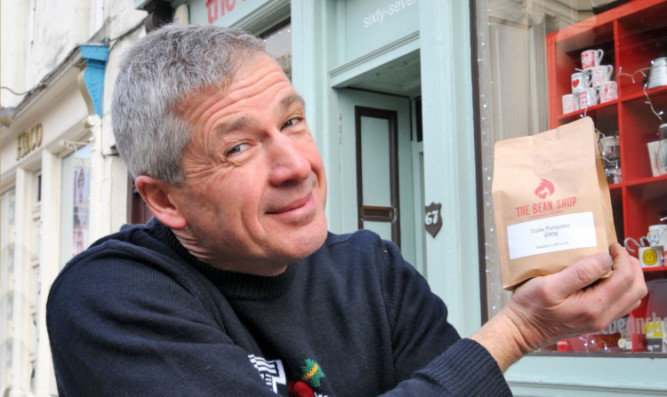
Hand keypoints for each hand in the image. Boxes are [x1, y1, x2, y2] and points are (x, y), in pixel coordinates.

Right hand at [471, 242, 646, 370]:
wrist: (521, 331)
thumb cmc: (530, 309)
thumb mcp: (549, 286)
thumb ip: (579, 273)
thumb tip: (604, 259)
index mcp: (594, 306)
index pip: (625, 278)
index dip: (622, 257)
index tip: (610, 245)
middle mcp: (602, 316)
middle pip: (636, 290)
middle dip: (631, 267)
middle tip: (616, 252)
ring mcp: (600, 320)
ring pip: (631, 298)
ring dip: (627, 278)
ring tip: (612, 263)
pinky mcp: (594, 320)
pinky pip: (619, 304)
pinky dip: (619, 288)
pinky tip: (602, 278)